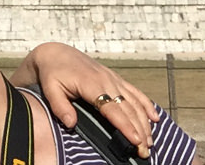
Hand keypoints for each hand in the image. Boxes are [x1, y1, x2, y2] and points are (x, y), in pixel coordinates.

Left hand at [9, 42, 158, 158]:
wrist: (56, 53)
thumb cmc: (52, 73)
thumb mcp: (50, 88)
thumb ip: (60, 106)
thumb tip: (71, 124)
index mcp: (91, 84)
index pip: (112, 108)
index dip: (125, 125)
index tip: (135, 140)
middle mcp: (106, 80)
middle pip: (128, 109)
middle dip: (139, 130)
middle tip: (145, 152)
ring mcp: (113, 78)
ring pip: (135, 102)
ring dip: (144, 122)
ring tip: (150, 142)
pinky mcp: (115, 78)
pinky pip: (135, 92)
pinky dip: (146, 104)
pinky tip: (155, 118)